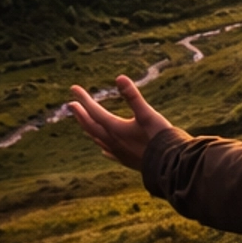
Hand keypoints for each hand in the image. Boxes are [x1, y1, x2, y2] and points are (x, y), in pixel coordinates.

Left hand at [66, 74, 186, 171]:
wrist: (169, 165)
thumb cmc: (159, 137)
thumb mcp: (147, 113)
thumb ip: (133, 96)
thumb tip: (119, 77)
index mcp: (116, 129)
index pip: (94, 111)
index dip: (84, 99)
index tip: (74, 88)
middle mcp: (113, 142)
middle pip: (91, 126)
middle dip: (80, 114)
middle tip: (72, 104)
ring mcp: (119, 153)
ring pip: (98, 140)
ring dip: (88, 129)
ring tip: (84, 123)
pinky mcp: (127, 161)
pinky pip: (109, 153)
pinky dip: (103, 147)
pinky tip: (104, 150)